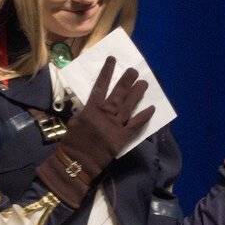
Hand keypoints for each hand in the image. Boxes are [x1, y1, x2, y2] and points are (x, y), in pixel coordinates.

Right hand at [36, 56, 154, 208]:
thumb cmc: (72, 144)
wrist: (77, 163)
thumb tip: (91, 104)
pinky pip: (136, 125)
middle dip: (127, 80)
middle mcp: (105, 114)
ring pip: (129, 105)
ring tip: (144, 83)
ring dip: (137, 93)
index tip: (112, 60)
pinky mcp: (123, 138)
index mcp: (91, 109)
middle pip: (118, 93)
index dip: (107, 72)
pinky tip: (152, 108)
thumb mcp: (74, 122)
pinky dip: (144, 117)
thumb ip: (84, 112)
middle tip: (134, 70)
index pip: (100, 86)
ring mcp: (115, 125)